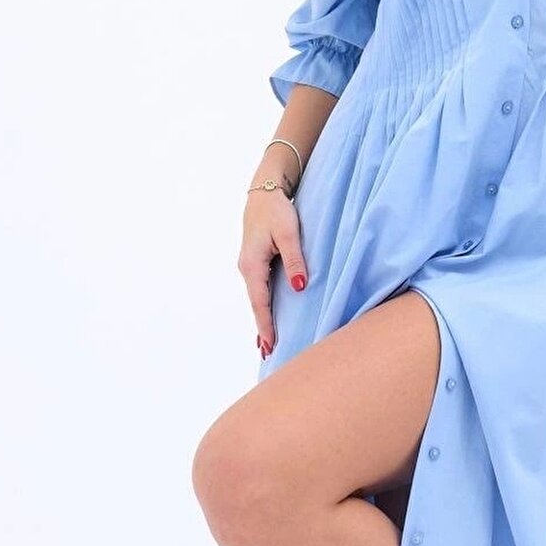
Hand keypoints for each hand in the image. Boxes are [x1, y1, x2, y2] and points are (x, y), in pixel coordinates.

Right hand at [239, 189, 306, 358]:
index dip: (265, 324)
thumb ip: (295, 260)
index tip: (269, 344)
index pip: (260, 301)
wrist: (264, 191)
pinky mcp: (256, 262)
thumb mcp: (289, 233)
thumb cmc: (277, 210)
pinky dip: (263, 306)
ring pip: (257, 298)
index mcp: (252, 264)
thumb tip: (299, 288)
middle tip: (267, 355)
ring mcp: (249, 266)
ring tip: (267, 344)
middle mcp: (246, 268)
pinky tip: (267, 318)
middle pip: (256, 304)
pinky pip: (259, 290)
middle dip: (262, 329)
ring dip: (262, 320)